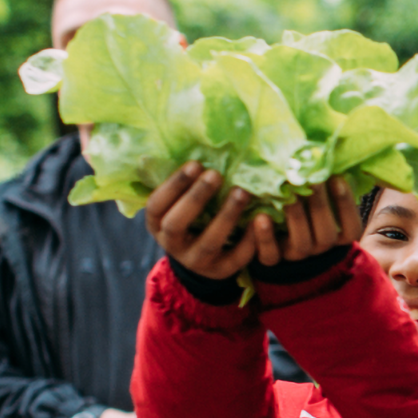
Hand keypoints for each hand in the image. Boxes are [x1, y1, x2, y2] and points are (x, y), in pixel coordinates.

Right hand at [145, 163, 255, 278]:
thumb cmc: (194, 218)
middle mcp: (173, 245)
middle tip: (216, 174)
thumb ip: (187, 186)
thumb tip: (202, 147)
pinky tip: (260, 217)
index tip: (195, 164)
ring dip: (226, 216)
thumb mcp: (181, 205)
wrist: (205, 259)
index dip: (174, 185)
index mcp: (157, 224)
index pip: (157, 206)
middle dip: (196, 198)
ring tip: (242, 192)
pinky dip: (249, 238)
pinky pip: (236, 257)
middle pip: (177, 224)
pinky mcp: (222, 271)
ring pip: (209, 242)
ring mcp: (197, 261)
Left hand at [250, 178, 360, 266]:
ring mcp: (296, 256)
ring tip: (288, 195)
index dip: (345, 204)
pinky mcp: (271, 261)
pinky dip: (264, 237)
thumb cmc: (309, 209)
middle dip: (319, 204)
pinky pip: (270, 255)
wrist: (282, 240)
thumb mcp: (325, 201)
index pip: (350, 226)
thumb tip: (334, 156)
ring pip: (300, 243)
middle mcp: (321, 247)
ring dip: (295, 217)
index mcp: (340, 236)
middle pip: (325, 233)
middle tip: (310, 179)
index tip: (337, 178)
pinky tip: (260, 217)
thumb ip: (330, 186)